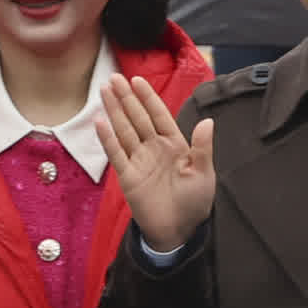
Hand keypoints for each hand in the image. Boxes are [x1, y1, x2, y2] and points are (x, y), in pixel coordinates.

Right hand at [96, 73, 216, 251]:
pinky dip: (108, 138)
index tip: (138, 80)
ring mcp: (139, 160)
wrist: (179, 229)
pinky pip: (116, 154)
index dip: (148, 98)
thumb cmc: (194, 201)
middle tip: (113, 77)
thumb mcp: (204, 173)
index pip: (159, 116)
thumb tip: (207, 121)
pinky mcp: (127, 176)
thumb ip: (203, 147)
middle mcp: (154, 149)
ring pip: (124, 130)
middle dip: (126, 98)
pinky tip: (100, 121)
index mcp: (175, 145)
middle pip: (138, 118)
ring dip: (114, 111)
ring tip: (104, 91)